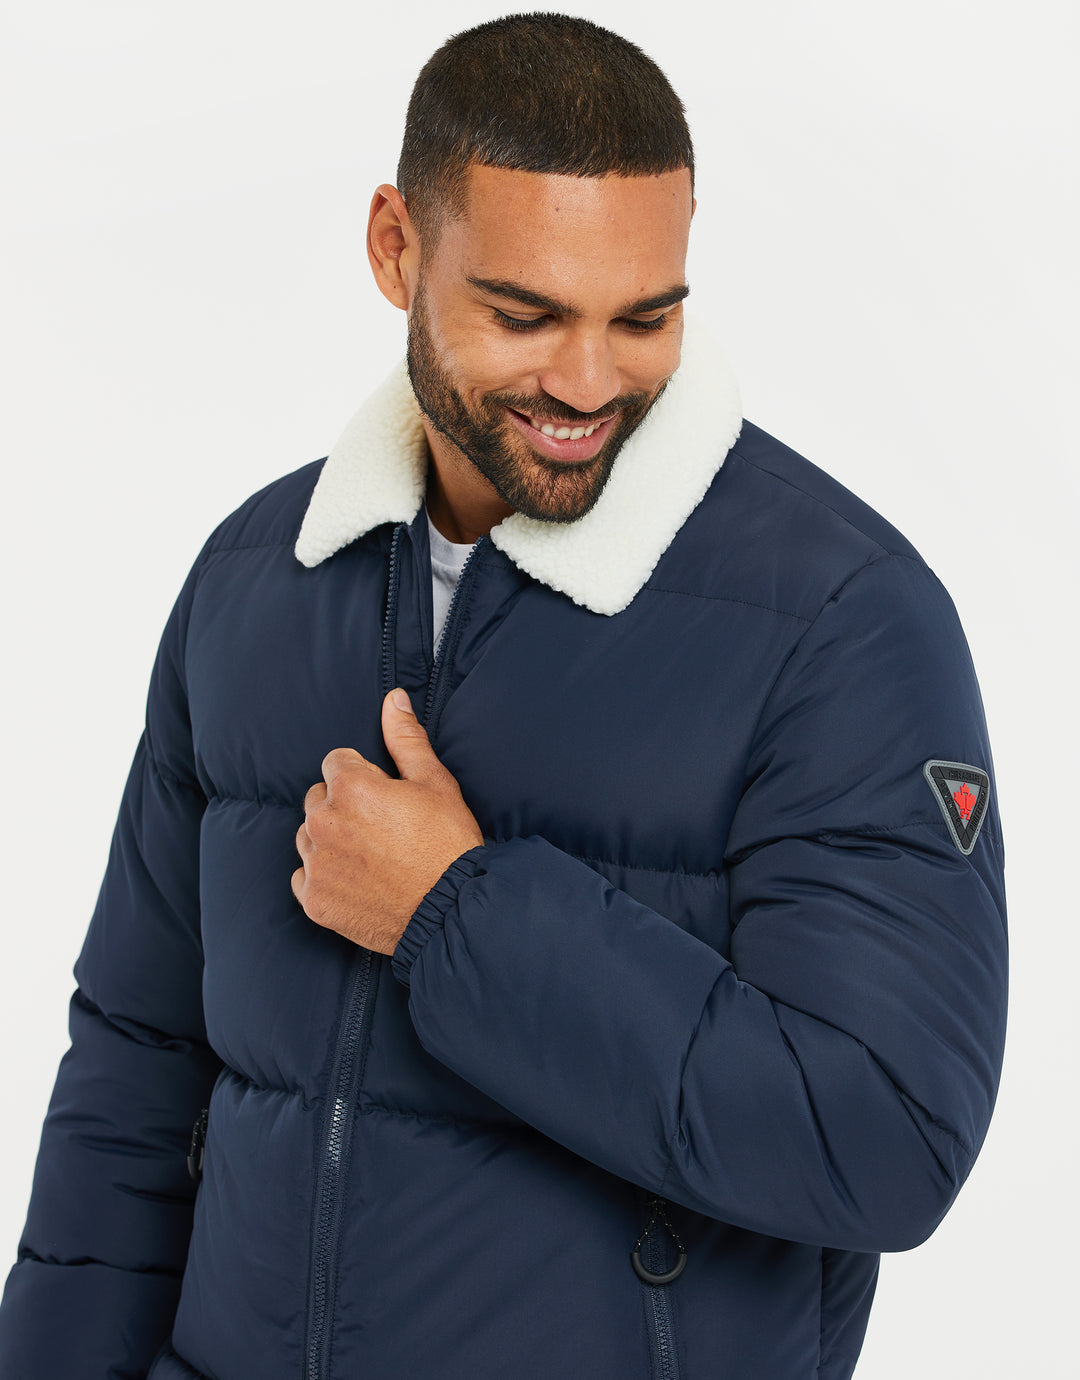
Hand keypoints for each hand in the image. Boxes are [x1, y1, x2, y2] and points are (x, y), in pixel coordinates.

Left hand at [292, 688, 483, 953]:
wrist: (452, 911)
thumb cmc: (448, 845)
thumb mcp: (435, 783)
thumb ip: (406, 738)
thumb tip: (394, 698)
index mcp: (350, 787)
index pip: (336, 763)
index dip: (364, 777)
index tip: (385, 798)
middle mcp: (323, 822)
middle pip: (318, 798)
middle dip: (342, 806)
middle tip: (381, 828)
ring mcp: (315, 864)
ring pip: (308, 836)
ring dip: (329, 839)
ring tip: (370, 855)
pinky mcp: (313, 899)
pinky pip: (304, 876)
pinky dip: (324, 876)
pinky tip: (357, 880)